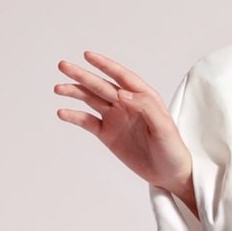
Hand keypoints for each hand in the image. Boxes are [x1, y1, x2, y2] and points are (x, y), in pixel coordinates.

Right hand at [53, 49, 195, 210]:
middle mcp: (126, 103)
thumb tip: (121, 93)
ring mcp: (115, 118)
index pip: (121, 76)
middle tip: (63, 66)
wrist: (170, 175)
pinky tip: (62, 112)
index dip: (104, 65)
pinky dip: (75, 116)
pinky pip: (88, 122)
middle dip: (82, 76)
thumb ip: (145, 107)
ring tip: (58, 88)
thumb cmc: (173, 149)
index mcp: (142, 97)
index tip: (88, 55)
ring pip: (91, 100)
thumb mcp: (164, 127)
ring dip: (75, 92)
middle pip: (100, 85)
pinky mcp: (107, 134)